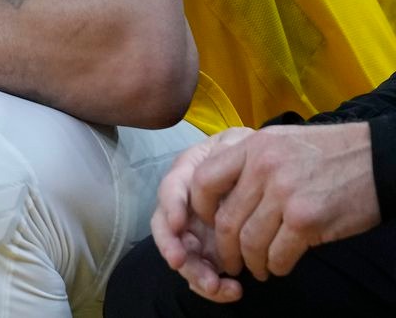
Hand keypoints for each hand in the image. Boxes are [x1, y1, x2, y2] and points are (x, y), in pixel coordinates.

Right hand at [151, 127, 253, 301]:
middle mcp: (184, 207)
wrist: (267, 174)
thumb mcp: (239, 143)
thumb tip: (220, 160)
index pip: (171, 190)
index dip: (171, 207)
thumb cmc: (250, 155)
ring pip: (183, 257)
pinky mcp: (208, 253)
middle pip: (168, 230)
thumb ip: (229, 148)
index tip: (179, 224)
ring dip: (195, 274)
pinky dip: (214, 287)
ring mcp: (194, 232)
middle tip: (183, 264)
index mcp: (187, 177)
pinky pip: (204, 273)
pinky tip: (233, 291)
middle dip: (173, 249)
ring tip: (220, 287)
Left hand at [190, 122, 378, 282]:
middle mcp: (263, 168)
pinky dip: (276, 265)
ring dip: (251, 262)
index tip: (208, 223)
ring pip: (250, 241)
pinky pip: (278, 253)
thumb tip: (224, 195)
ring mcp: (284, 194)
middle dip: (224, 248)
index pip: (203, 180)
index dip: (199, 208)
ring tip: (257, 268)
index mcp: (252, 146)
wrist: (379, 159)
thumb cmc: (329, 152)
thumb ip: (250, 162)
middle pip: (226, 219)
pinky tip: (279, 266)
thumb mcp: (280, 141)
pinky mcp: (307, 219)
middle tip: (229, 260)